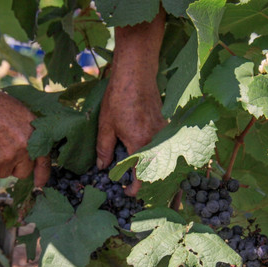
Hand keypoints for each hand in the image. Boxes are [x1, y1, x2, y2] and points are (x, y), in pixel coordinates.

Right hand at [0, 89, 49, 184]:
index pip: (44, 162)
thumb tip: (34, 149)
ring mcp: (7, 157)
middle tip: (4, 152)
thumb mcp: (22, 113)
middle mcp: (23, 149)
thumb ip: (31, 133)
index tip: (39, 182)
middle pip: (23, 172)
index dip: (42, 175)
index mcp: (34, 136)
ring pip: (4, 173)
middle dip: (15, 167)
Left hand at [97, 71, 165, 195]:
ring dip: (148, 168)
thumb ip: (104, 149)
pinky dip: (152, 154)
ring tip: (134, 169)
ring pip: (158, 160)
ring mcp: (164, 134)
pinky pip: (161, 147)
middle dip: (141, 181)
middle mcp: (156, 142)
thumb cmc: (119, 97)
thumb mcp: (106, 125)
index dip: (133, 190)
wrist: (137, 73)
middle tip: (128, 184)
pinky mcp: (166, 127)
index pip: (141, 178)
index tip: (125, 193)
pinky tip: (141, 152)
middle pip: (152, 172)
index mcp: (140, 145)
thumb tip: (102, 168)